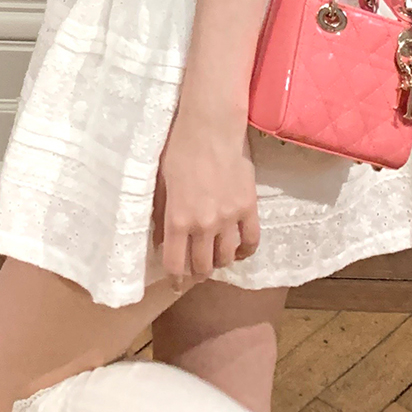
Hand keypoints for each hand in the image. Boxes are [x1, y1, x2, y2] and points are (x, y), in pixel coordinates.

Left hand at [154, 114, 259, 283]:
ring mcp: (229, 218)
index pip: (176, 264)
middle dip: (197, 272)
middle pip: (203, 266)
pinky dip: (245, 251)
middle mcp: (205, 225)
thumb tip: (160, 239)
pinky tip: (238, 251)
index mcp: (179, 219)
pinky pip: (251, 241)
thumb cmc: (179, 148)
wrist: (211, 127)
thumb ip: (161, 213)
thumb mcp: (160, 181)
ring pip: (227, 258)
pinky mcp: (248, 207)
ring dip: (219, 262)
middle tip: (194, 270)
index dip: (175, 280)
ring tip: (214, 258)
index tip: (175, 285)